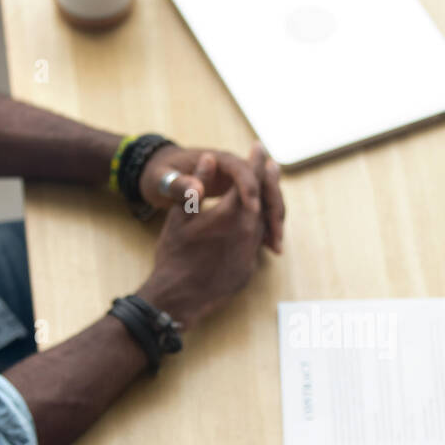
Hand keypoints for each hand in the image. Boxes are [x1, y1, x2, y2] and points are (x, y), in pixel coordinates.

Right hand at [135, 143, 273, 329]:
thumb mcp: (180, 215)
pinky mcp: (249, 269)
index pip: (250, 180)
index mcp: (230, 214)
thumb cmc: (174, 255)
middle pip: (266, 200)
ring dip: (266, 205)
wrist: (178, 297)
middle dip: (267, 180)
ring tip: (265, 192)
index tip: (259, 147)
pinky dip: (260, 228)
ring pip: (264, 222)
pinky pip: (258, 242)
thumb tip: (209, 158)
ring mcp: (251, 253)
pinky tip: (254, 225)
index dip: (255, 161)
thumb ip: (196, 185)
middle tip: (270, 165)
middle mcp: (247, 232)